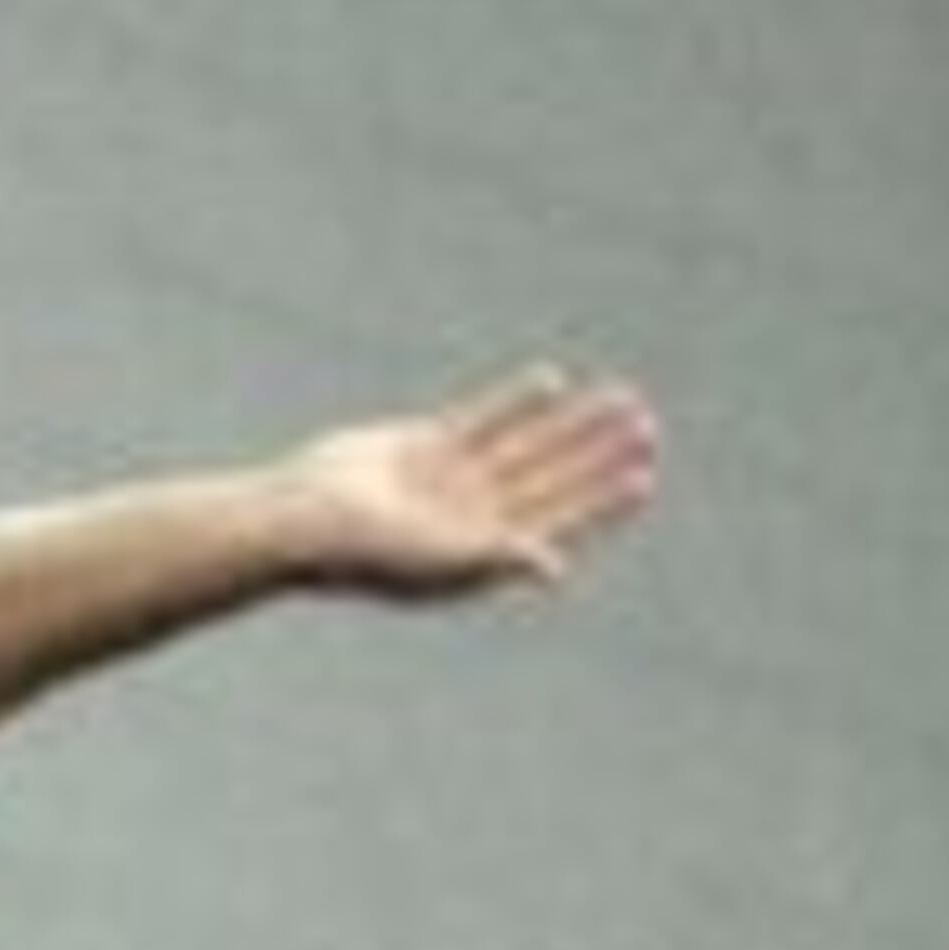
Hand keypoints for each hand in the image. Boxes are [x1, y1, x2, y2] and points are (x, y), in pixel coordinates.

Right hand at [292, 365, 660, 599]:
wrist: (301, 519)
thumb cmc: (365, 553)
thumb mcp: (437, 561)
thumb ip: (497, 557)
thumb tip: (556, 567)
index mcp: (486, 553)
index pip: (560, 522)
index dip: (604, 502)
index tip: (643, 476)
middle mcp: (476, 518)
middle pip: (554, 479)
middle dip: (598, 454)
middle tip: (647, 425)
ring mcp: (454, 481)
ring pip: (528, 445)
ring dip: (572, 424)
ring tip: (618, 398)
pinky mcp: (427, 446)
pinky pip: (484, 419)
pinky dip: (516, 402)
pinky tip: (553, 382)